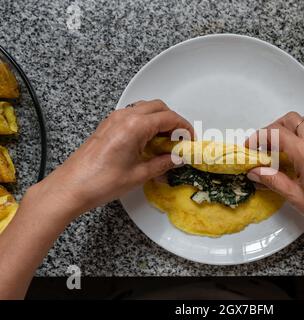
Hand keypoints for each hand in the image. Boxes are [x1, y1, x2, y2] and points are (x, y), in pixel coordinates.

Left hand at [32, 100, 192, 219]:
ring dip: (159, 119)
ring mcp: (114, 119)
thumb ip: (162, 163)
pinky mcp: (107, 125)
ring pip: (145, 108)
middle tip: (180, 140)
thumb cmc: (101, 182)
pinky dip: (146, 122)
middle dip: (173, 121)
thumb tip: (177, 159)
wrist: (71, 187)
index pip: (169, 118)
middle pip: (158, 107)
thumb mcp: (139, 175)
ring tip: (165, 141)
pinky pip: (132, 115)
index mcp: (135, 126)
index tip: (190, 139)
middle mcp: (124, 116)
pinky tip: (147, 141)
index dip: (184, 128)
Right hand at [246, 112, 303, 248]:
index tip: (249, 147)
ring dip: (287, 129)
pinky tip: (293, 155)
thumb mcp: (295, 196)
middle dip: (272, 129)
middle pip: (290, 120)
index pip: (276, 133)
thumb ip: (272, 180)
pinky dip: (299, 136)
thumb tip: (256, 172)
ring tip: (276, 148)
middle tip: (261, 146)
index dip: (258, 138)